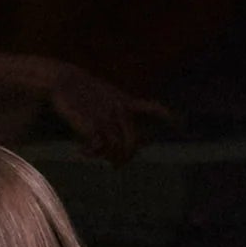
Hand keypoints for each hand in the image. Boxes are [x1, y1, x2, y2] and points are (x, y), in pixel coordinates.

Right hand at [39, 63, 159, 160]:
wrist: (65, 80)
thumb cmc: (83, 92)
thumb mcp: (106, 96)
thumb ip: (120, 109)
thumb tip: (127, 128)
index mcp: (125, 102)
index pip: (152, 108)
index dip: (168, 116)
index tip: (180, 124)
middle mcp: (120, 110)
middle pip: (132, 143)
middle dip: (125, 157)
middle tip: (115, 166)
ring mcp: (108, 117)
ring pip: (117, 148)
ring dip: (108, 158)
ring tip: (95, 156)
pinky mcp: (93, 123)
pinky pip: (99, 146)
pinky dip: (91, 153)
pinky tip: (80, 151)